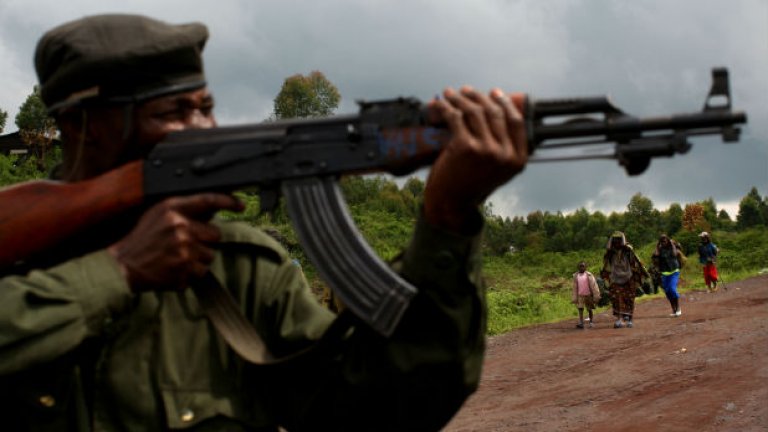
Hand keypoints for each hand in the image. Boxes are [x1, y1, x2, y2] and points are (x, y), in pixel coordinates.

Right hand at [107, 193, 242, 291]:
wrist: (124, 266)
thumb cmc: (142, 240)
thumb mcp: (158, 216)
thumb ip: (184, 210)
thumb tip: (212, 211)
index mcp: (172, 209)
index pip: (207, 200)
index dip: (228, 201)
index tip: (240, 205)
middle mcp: (180, 226)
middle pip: (216, 234)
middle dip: (204, 241)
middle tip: (184, 245)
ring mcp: (183, 248)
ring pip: (211, 255)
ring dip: (198, 259)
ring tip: (176, 258)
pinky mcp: (184, 268)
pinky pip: (202, 271)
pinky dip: (192, 273)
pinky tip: (175, 269)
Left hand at [424, 86, 527, 232]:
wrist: (451, 205)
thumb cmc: (470, 185)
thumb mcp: (497, 169)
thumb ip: (503, 146)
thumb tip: (498, 109)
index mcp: (517, 160)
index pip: (516, 122)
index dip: (505, 103)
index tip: (494, 93)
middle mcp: (505, 154)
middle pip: (494, 113)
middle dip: (479, 97)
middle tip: (467, 91)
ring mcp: (486, 150)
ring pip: (474, 112)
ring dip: (460, 98)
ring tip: (450, 93)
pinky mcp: (465, 147)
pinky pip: (455, 117)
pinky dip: (445, 107)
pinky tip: (439, 103)